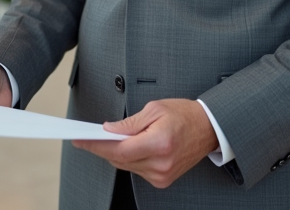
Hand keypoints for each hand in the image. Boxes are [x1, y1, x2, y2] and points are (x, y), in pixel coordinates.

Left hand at [73, 99, 218, 188]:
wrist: (209, 129)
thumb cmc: (184, 115)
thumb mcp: (155, 109)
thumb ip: (129, 123)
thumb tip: (108, 131)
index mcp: (160, 143)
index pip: (119, 149)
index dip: (96, 145)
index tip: (80, 140)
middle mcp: (161, 163)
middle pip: (120, 160)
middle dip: (103, 148)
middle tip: (89, 136)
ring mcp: (162, 175)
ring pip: (126, 166)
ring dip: (116, 153)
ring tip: (110, 139)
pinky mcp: (163, 180)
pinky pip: (137, 171)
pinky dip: (129, 159)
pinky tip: (128, 147)